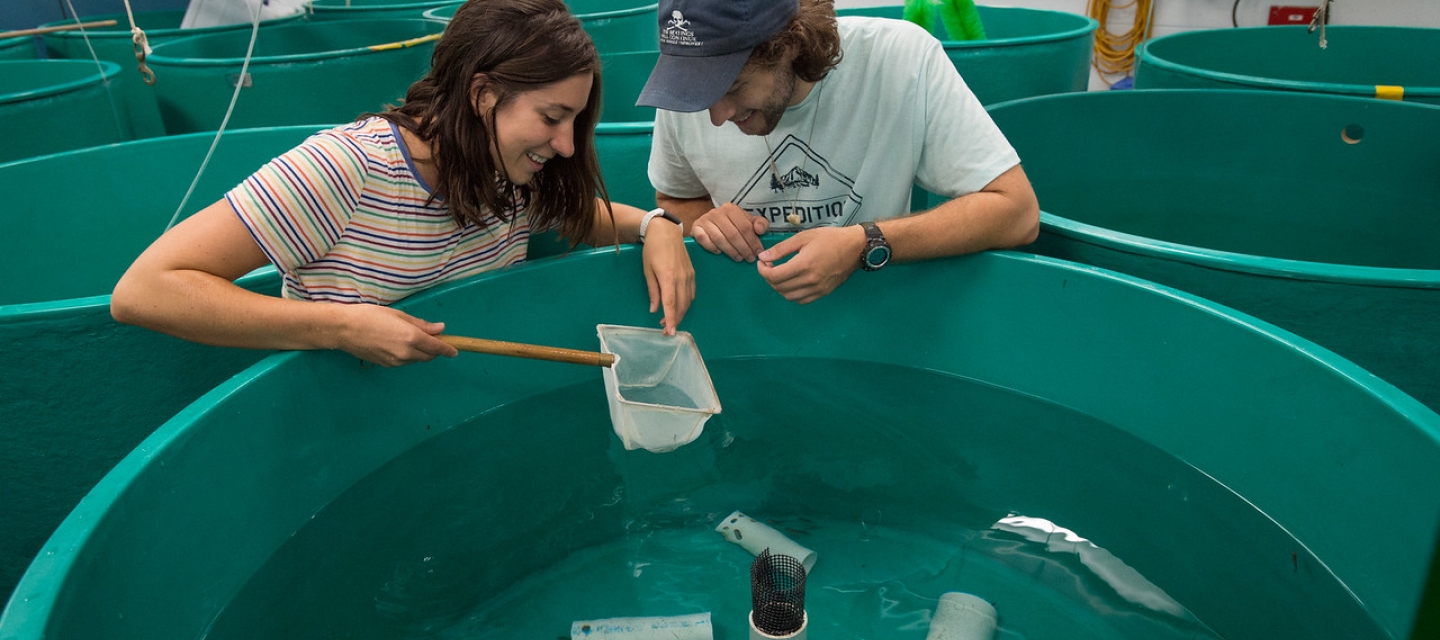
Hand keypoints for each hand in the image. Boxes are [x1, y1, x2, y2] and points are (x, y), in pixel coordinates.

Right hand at [332, 303, 458, 366]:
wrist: (344, 329)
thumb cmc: (370, 316)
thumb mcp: (399, 315)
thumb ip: (422, 324)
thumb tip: (440, 329)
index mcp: (411, 337)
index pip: (437, 347)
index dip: (448, 349)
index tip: (455, 350)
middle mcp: (406, 353)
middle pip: (428, 356)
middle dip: (434, 349)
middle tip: (431, 338)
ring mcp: (396, 362)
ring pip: (416, 360)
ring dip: (420, 352)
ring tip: (410, 338)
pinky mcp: (387, 365)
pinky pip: (404, 362)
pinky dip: (408, 355)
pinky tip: (398, 344)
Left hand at [641, 220, 694, 334]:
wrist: (666, 232)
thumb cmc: (653, 249)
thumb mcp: (648, 270)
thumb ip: (653, 291)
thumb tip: (655, 309)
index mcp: (668, 277)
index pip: (671, 303)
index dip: (671, 319)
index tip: (671, 332)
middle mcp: (682, 278)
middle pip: (681, 305)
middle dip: (675, 320)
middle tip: (666, 331)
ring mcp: (689, 276)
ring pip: (688, 301)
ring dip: (680, 313)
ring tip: (669, 321)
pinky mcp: (692, 274)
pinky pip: (691, 293)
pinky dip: (686, 304)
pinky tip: (679, 307)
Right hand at [690, 202, 769, 262]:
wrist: (710, 223)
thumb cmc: (732, 224)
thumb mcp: (747, 221)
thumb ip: (759, 223)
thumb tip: (760, 230)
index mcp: (731, 209)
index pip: (745, 226)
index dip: (753, 241)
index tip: (758, 252)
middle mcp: (717, 212)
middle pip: (733, 234)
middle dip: (743, 248)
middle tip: (749, 258)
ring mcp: (705, 220)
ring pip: (719, 238)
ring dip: (730, 251)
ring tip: (738, 258)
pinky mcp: (696, 228)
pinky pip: (704, 240)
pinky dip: (712, 247)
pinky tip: (719, 253)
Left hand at [755, 226, 866, 303]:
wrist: (855, 247)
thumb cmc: (830, 238)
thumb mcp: (804, 237)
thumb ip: (781, 248)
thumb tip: (763, 257)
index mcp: (803, 265)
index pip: (774, 276)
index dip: (763, 270)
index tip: (763, 262)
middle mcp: (810, 280)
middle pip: (779, 287)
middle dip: (769, 277)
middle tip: (770, 265)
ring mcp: (817, 289)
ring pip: (788, 296)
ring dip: (779, 287)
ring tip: (780, 274)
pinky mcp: (823, 293)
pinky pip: (801, 300)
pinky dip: (792, 294)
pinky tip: (792, 282)